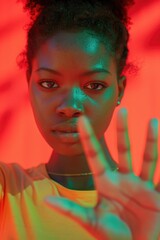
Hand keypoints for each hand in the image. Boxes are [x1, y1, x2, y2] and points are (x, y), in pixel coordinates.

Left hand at [45, 108, 159, 239]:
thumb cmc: (111, 236)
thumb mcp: (90, 221)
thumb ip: (70, 209)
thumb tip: (45, 200)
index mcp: (106, 183)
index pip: (95, 156)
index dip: (88, 138)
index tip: (81, 120)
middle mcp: (124, 179)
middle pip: (124, 150)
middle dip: (122, 131)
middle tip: (121, 111)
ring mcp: (142, 185)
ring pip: (147, 158)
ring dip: (151, 141)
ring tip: (153, 121)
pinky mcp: (157, 195)